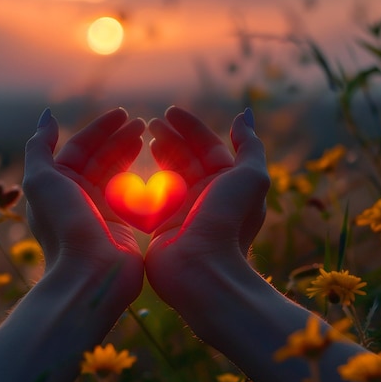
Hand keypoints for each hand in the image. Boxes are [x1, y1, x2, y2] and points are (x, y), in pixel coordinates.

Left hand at [23, 107, 144, 299]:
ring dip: (129, 151)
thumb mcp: (41, 181)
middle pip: (99, 156)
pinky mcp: (120, 223)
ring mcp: (99, 210)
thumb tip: (47, 117)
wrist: (89, 273)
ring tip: (147, 134)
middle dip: (118, 137)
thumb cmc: (64, 225)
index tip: (123, 114)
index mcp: (56, 183)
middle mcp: (76, 195)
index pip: (79, 147)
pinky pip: (130, 193)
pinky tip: (154, 165)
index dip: (100, 128)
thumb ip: (40, 147)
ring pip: (115, 172)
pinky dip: (140, 176)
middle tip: (141, 123)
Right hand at [145, 106, 268, 305]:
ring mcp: (183, 211)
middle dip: (170, 137)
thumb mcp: (250, 178)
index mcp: (227, 183)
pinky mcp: (162, 226)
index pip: (208, 146)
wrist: (202, 270)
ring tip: (143, 134)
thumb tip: (244, 115)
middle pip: (186, 157)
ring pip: (168, 173)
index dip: (190, 127)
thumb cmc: (228, 221)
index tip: (170, 111)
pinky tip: (130, 166)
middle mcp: (206, 196)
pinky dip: (142, 179)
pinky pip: (151, 197)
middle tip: (151, 122)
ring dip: (158, 153)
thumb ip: (249, 146)